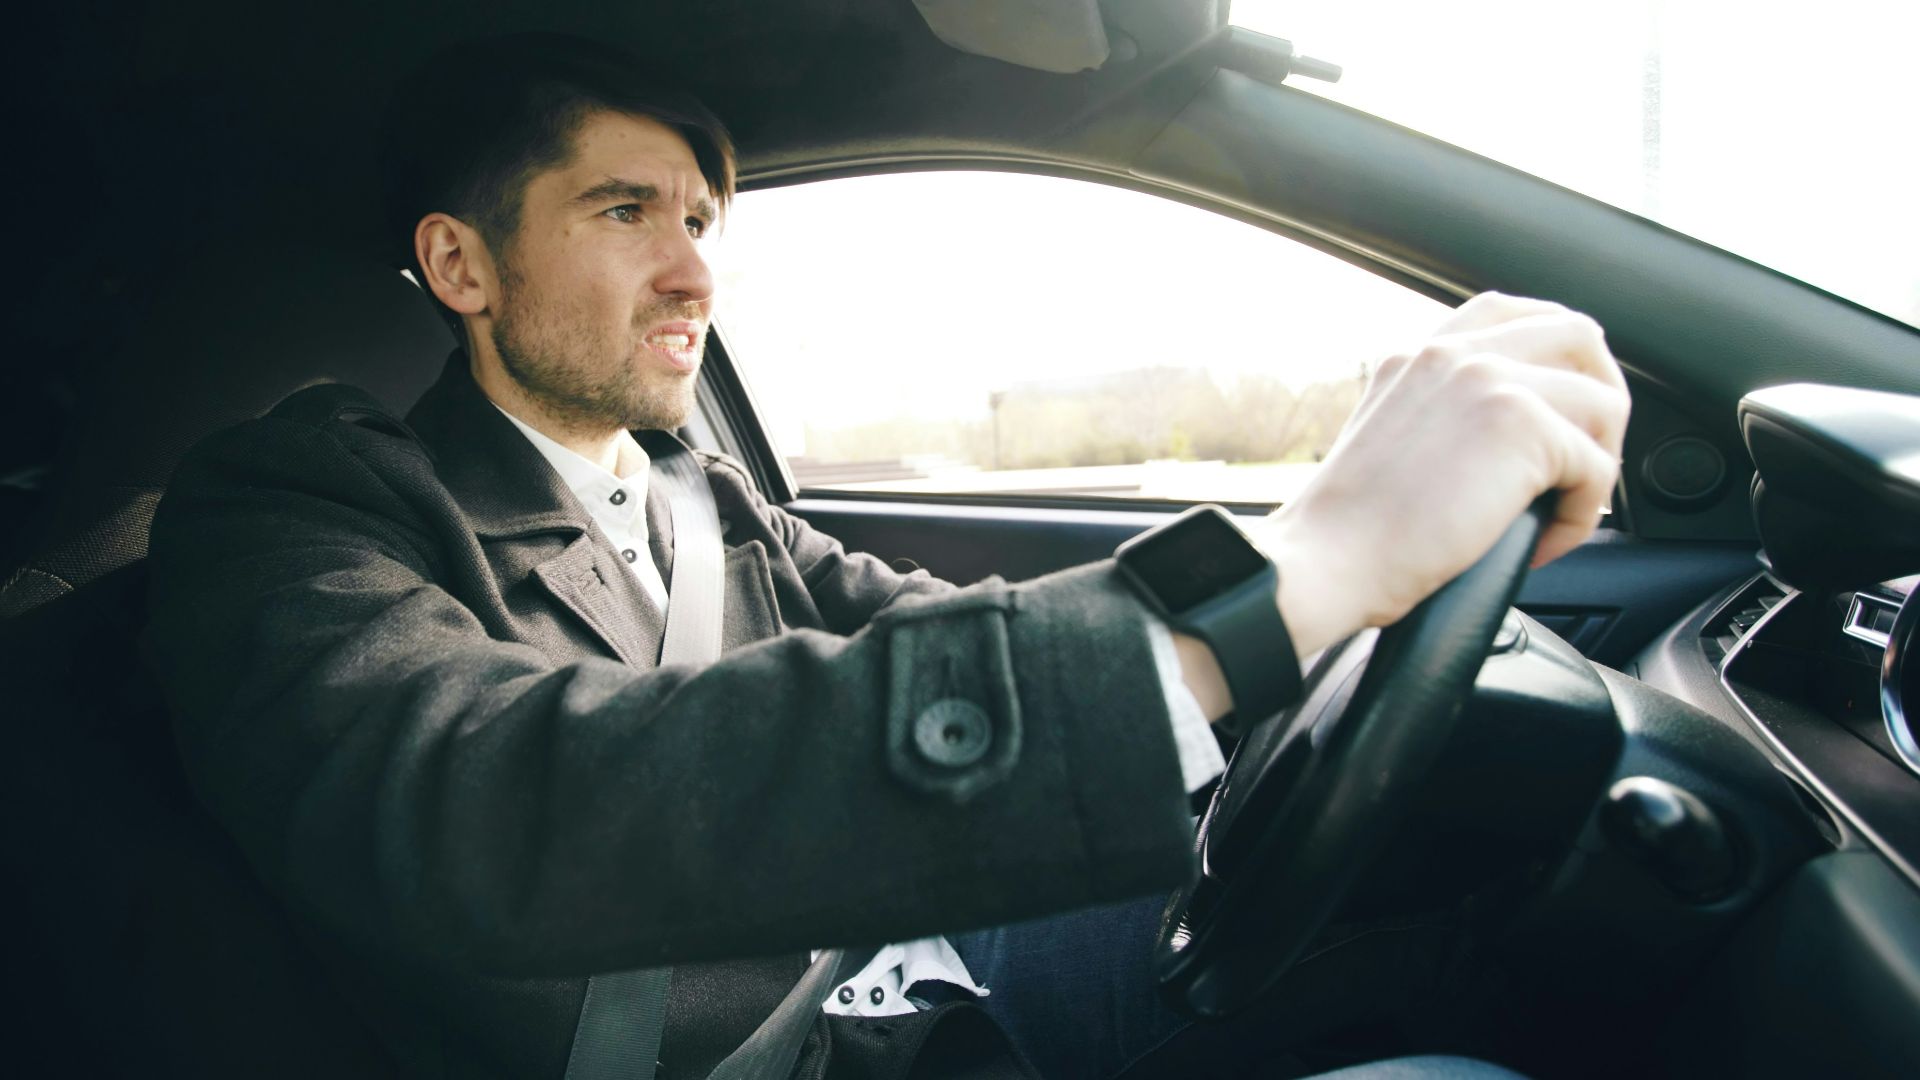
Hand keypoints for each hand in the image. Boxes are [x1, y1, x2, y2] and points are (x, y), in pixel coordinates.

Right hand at [1250, 292, 1629, 658]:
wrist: (1326, 562)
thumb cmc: (1348, 533)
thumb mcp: (1387, 442)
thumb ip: (1438, 416)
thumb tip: (1504, 444)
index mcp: (1420, 354)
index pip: (1509, 311)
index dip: (1555, 350)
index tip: (1563, 397)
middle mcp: (1455, 353)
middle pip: (1580, 334)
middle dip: (1602, 395)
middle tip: (1584, 459)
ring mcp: (1490, 380)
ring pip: (1605, 403)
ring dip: (1598, 464)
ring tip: (1559, 511)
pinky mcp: (1521, 426)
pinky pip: (1598, 467)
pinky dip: (1580, 517)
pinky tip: (1541, 545)